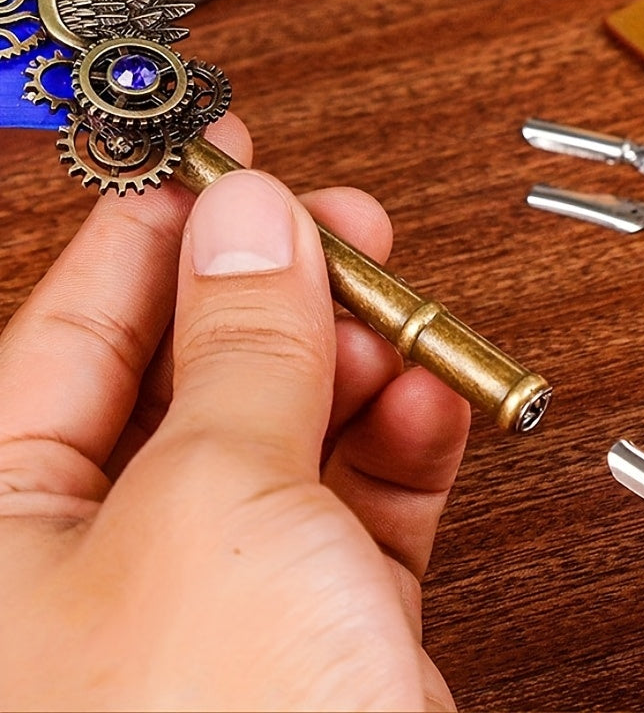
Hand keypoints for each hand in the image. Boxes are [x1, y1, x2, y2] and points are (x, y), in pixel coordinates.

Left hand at [0, 115, 470, 710]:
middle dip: (272, 288)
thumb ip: (243, 349)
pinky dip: (395, 446)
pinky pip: (349, 505)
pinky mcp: (310, 629)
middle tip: (334, 222)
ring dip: (350, 362)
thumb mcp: (219, 502)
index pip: (74, 324)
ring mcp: (212, 593)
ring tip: (399, 309)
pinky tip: (427, 397)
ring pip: (283, 432)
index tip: (216, 158)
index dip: (155, 227)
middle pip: (190, 372)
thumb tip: (252, 225)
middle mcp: (90, 562)